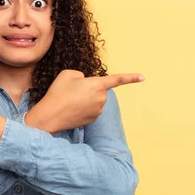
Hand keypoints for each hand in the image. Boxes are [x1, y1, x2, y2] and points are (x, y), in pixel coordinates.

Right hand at [25, 70, 143, 133]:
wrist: (51, 116)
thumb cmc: (58, 93)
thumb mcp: (67, 74)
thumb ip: (81, 75)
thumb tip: (85, 82)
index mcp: (98, 85)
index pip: (117, 79)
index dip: (131, 77)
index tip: (143, 77)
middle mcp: (102, 99)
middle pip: (99, 90)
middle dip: (89, 89)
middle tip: (72, 91)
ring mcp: (98, 110)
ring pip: (95, 100)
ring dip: (85, 99)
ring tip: (70, 101)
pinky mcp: (93, 119)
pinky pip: (91, 109)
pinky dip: (83, 108)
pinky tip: (72, 109)